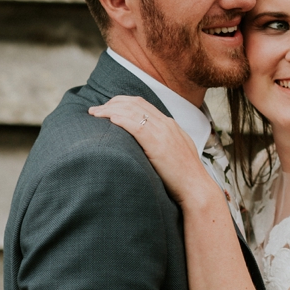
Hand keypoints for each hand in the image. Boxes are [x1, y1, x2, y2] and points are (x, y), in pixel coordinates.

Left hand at [88, 95, 215, 205]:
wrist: (195, 186)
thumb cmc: (184, 175)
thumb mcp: (175, 151)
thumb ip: (163, 142)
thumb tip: (146, 144)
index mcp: (170, 125)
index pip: (143, 104)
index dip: (122, 102)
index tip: (107, 107)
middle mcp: (166, 124)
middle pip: (135, 103)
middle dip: (112, 103)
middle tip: (95, 110)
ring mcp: (163, 133)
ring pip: (133, 112)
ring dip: (110, 110)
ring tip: (94, 114)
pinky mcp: (158, 144)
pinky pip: (136, 126)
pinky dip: (121, 119)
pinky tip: (109, 119)